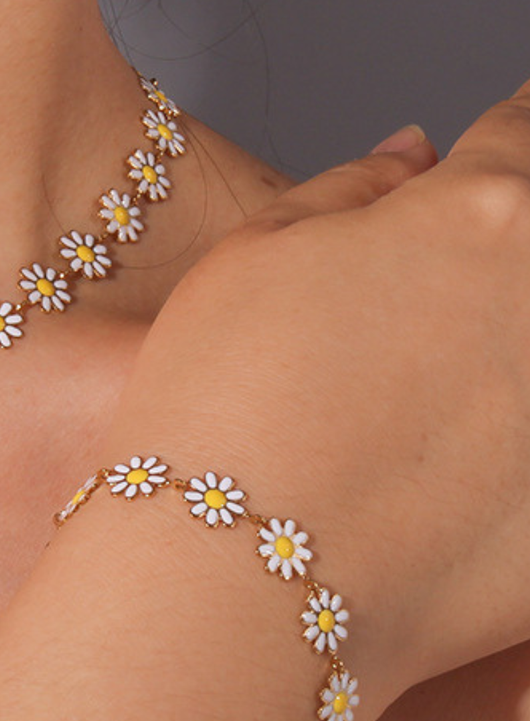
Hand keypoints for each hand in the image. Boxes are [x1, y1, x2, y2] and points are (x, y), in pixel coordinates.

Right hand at [101, 83, 529, 701]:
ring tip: (451, 389)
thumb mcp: (249, 261)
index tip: (503, 147)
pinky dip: (523, 442)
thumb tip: (415, 154)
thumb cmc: (221, 417)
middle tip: (459, 291)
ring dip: (518, 346)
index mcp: (484, 212)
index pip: (527, 131)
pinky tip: (469, 468)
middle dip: (517, 244)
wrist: (234, 589)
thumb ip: (348, 188)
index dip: (511, 132)